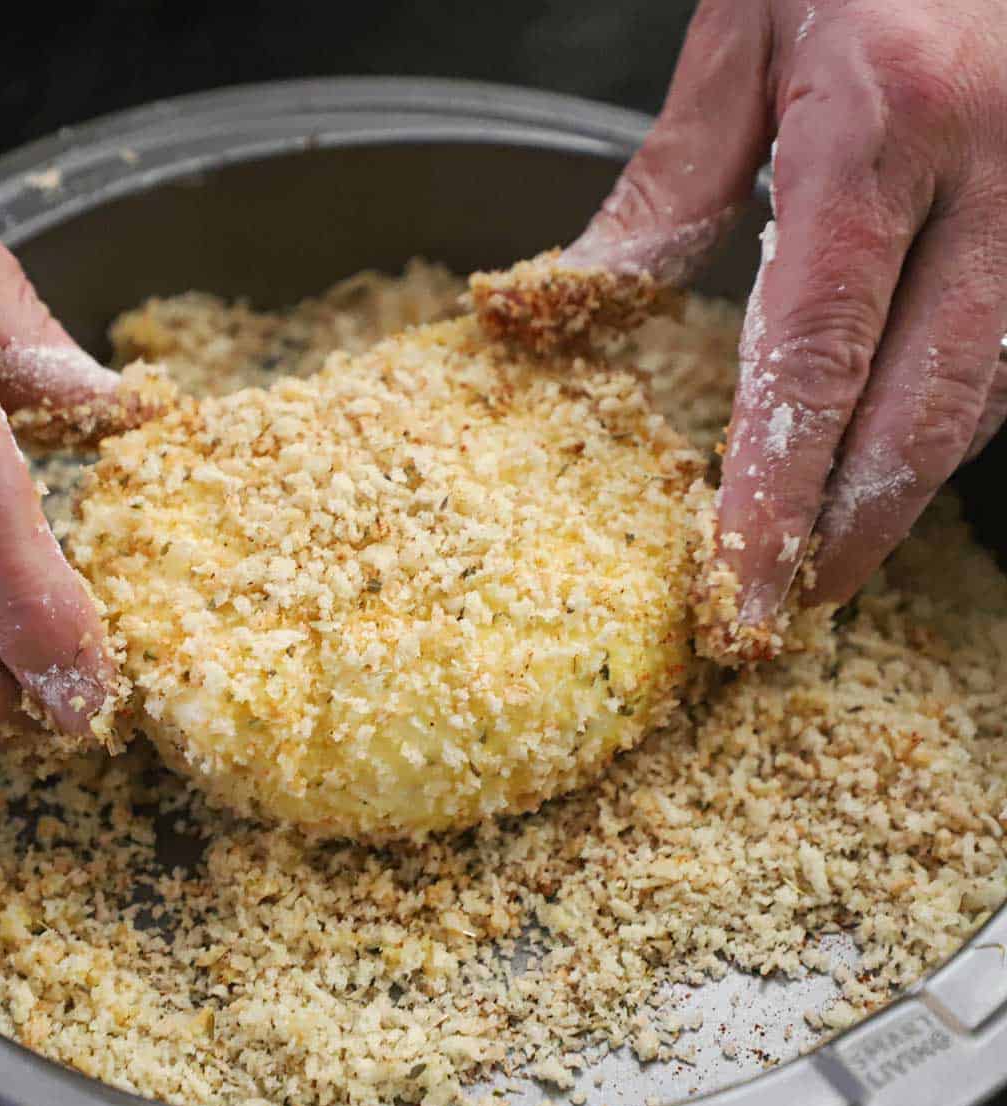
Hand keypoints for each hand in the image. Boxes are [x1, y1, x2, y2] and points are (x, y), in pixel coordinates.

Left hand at [564, 0, 1006, 620]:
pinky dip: (953, 417)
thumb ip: (674, 181)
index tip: (745, 578)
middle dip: (858, 523)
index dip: (781, 486)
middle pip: (928, 401)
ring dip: (906, 485)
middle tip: (791, 600)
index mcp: (883, 120)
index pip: (818, 349)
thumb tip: (587, 293)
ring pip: (991, 387)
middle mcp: (996, 165)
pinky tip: (897, 454)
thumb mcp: (747, 31)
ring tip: (831, 548)